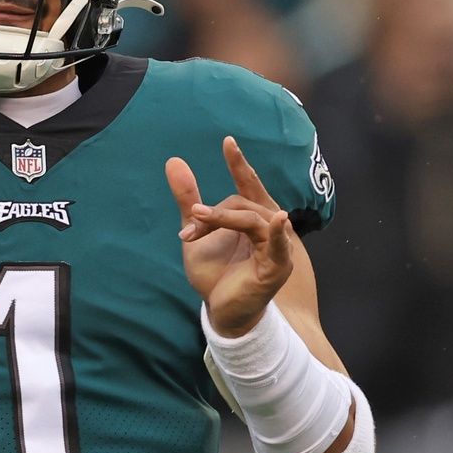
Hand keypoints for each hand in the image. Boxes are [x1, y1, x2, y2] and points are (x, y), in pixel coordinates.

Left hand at [166, 136, 293, 336]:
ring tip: (196, 223)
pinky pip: (278, 244)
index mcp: (251, 218)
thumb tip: (174, 161)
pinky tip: (277, 221)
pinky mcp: (277, 266)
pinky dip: (277, 232)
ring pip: (252, 219)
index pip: (248, 184)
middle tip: (188, 228)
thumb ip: (189, 199)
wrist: (220, 311)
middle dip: (212, 213)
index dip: (239, 164)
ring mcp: (276, 246)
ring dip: (223, 219)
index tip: (227, 142)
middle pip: (242, 203)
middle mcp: (268, 228)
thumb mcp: (196, 233)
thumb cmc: (214, 274)